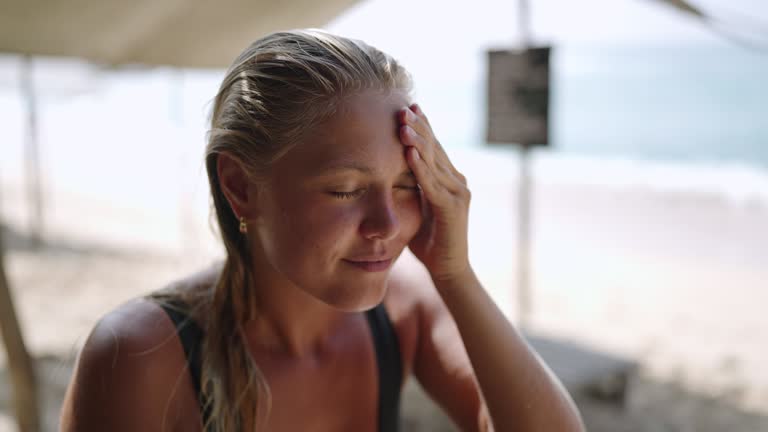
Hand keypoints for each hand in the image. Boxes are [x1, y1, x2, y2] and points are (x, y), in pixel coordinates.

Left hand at [398, 104, 471, 281]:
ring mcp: (457, 193)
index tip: (407, 107)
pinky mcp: (452, 208)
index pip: (433, 147)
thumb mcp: (417, 207)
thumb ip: (411, 188)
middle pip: (435, 148)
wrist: (449, 270)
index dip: (421, 126)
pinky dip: (421, 167)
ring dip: (418, 141)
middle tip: (403, 106)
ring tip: (403, 123)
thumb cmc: (429, 241)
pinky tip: (409, 153)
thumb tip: (390, 173)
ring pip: (434, 161)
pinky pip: (433, 184)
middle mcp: (456, 181)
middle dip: (419, 126)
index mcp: (448, 179)